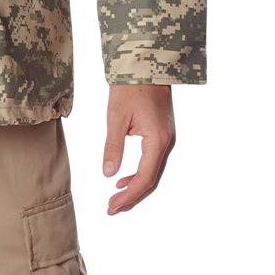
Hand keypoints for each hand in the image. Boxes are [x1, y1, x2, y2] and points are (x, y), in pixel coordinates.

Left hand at [101, 84, 175, 213]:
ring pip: (153, 173)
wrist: (146, 65)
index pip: (144, 178)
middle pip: (151, 180)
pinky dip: (139, 174)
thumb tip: (108, 174)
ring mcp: (167, 139)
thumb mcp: (116, 118)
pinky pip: (153, 162)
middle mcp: (167, 143)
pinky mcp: (163, 135)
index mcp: (157, 140)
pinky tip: (122, 179)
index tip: (111, 207)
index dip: (128, 196)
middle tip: (110, 209)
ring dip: (135, 188)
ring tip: (114, 198)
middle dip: (131, 197)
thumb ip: (113, 147)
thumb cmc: (130, 88)